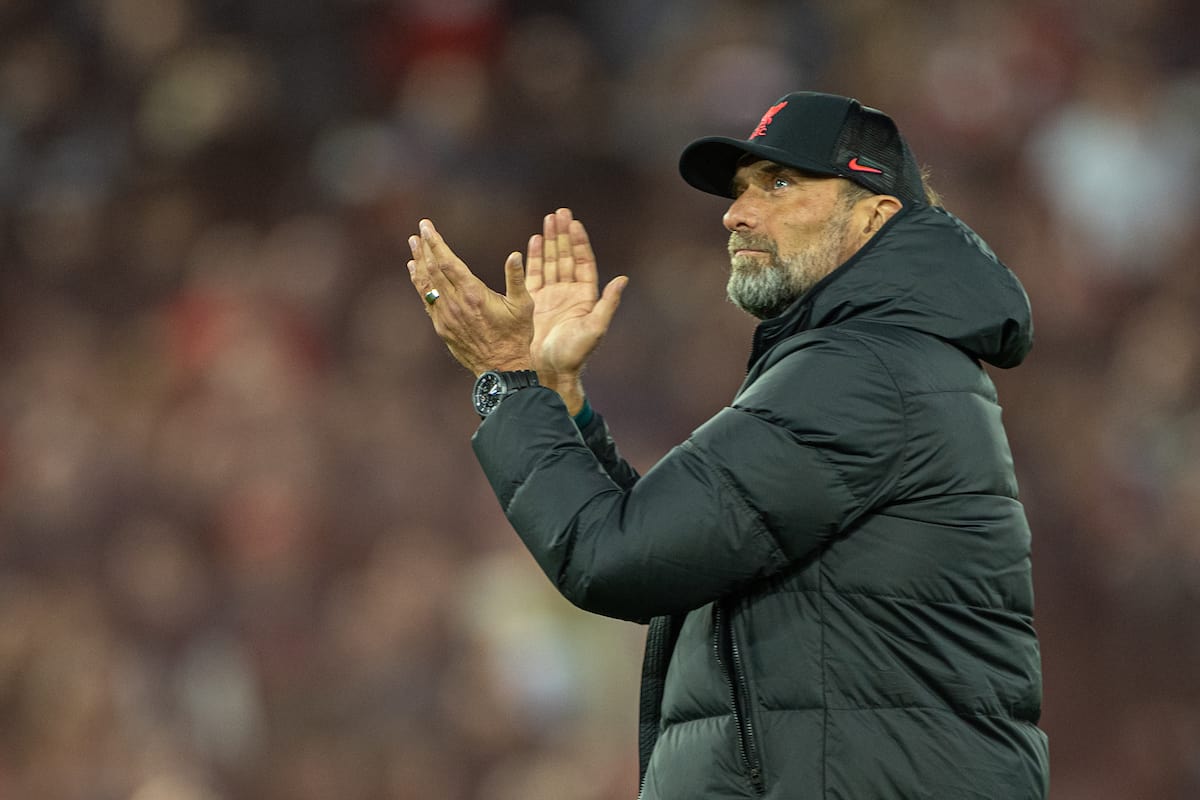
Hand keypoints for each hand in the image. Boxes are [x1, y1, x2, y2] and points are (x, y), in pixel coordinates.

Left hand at [407, 219, 533, 375]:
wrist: (501, 369)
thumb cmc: (516, 336)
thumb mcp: (523, 306)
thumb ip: (516, 278)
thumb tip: (514, 254)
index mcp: (474, 294)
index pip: (448, 262)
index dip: (436, 243)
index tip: (428, 227)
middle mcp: (455, 304)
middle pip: (433, 269)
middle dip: (425, 248)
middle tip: (419, 231)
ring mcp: (445, 317)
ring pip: (427, 285)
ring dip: (419, 263)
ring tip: (413, 246)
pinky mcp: (441, 327)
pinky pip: (427, 300)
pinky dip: (420, 284)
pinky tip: (416, 273)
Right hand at [527, 209, 627, 409]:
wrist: (549, 371)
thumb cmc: (574, 354)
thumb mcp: (595, 328)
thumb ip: (608, 303)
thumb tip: (623, 279)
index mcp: (586, 297)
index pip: (583, 262)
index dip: (579, 242)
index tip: (574, 223)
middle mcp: (569, 293)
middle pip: (567, 256)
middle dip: (563, 234)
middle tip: (560, 212)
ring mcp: (551, 296)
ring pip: (551, 262)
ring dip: (550, 241)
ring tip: (548, 220)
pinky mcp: (534, 302)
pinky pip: (535, 274)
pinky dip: (535, 257)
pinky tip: (535, 241)